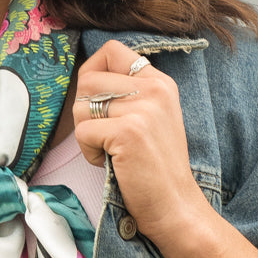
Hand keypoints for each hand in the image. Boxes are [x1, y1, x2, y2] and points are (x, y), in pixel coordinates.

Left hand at [73, 40, 208, 249]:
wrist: (176, 207)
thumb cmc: (156, 167)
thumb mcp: (153, 116)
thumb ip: (129, 92)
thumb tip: (87, 77)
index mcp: (160, 82)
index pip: (112, 50)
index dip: (92, 71)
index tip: (97, 99)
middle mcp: (154, 89)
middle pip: (88, 79)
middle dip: (85, 111)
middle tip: (105, 136)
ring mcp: (142, 109)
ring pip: (80, 107)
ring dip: (87, 134)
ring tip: (112, 151)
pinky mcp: (128, 132)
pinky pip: (82, 133)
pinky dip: (89, 152)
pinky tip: (111, 162)